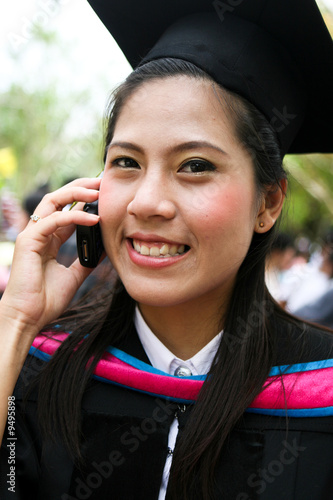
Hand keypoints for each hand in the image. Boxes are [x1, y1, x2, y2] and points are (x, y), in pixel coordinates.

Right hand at [1, 177, 101, 335]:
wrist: (28, 317)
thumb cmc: (46, 299)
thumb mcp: (74, 275)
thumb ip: (86, 260)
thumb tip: (105, 248)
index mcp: (49, 239)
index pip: (67, 210)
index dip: (85, 200)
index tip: (105, 194)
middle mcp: (39, 232)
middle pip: (59, 198)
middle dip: (81, 187)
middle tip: (102, 181)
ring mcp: (32, 234)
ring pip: (54, 201)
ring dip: (77, 193)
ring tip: (99, 191)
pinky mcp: (29, 240)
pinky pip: (54, 220)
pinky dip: (75, 217)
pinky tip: (94, 219)